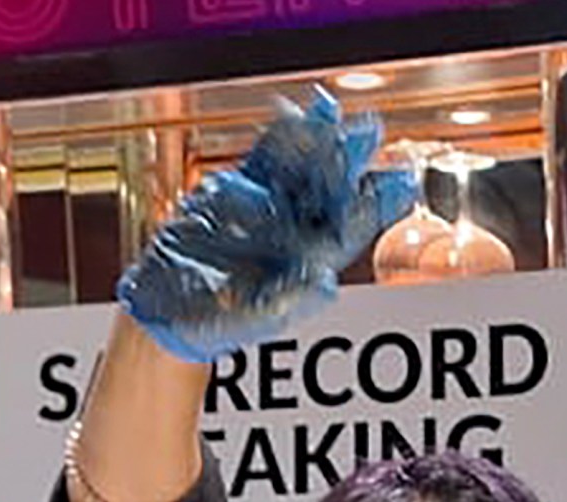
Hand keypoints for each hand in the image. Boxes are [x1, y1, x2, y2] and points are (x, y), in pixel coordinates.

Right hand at [116, 91, 418, 363]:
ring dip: (317, 140)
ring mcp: (267, 206)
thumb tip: (327, 284)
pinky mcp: (235, 189)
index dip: (374, 204)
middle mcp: (294, 230)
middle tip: (369, 131)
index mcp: (310, 260)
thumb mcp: (252, 318)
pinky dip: (276, 137)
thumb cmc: (214, 323)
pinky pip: (261, 159)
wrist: (167, 309)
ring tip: (332, 112)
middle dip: (350, 161)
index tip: (398, 181)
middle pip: (330, 190)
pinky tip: (292, 114)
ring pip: (299, 168)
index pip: (350, 228)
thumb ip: (290, 300)